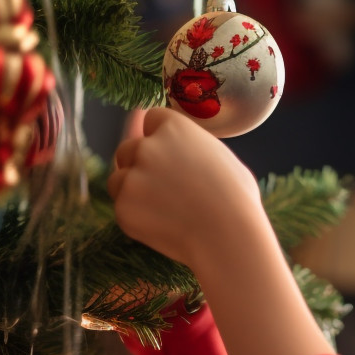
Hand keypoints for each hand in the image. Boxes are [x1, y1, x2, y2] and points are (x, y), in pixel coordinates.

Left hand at [109, 108, 264, 268]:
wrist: (227, 235)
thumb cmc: (236, 199)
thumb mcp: (220, 157)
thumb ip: (192, 148)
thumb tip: (182, 151)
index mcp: (174, 128)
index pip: (151, 119)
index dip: (157, 136)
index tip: (164, 151)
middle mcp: (148, 146)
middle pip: (128, 148)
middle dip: (139, 163)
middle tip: (162, 186)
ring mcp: (132, 177)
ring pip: (118, 177)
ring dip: (132, 188)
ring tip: (162, 207)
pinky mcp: (123, 206)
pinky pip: (121, 206)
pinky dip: (135, 215)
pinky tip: (161, 223)